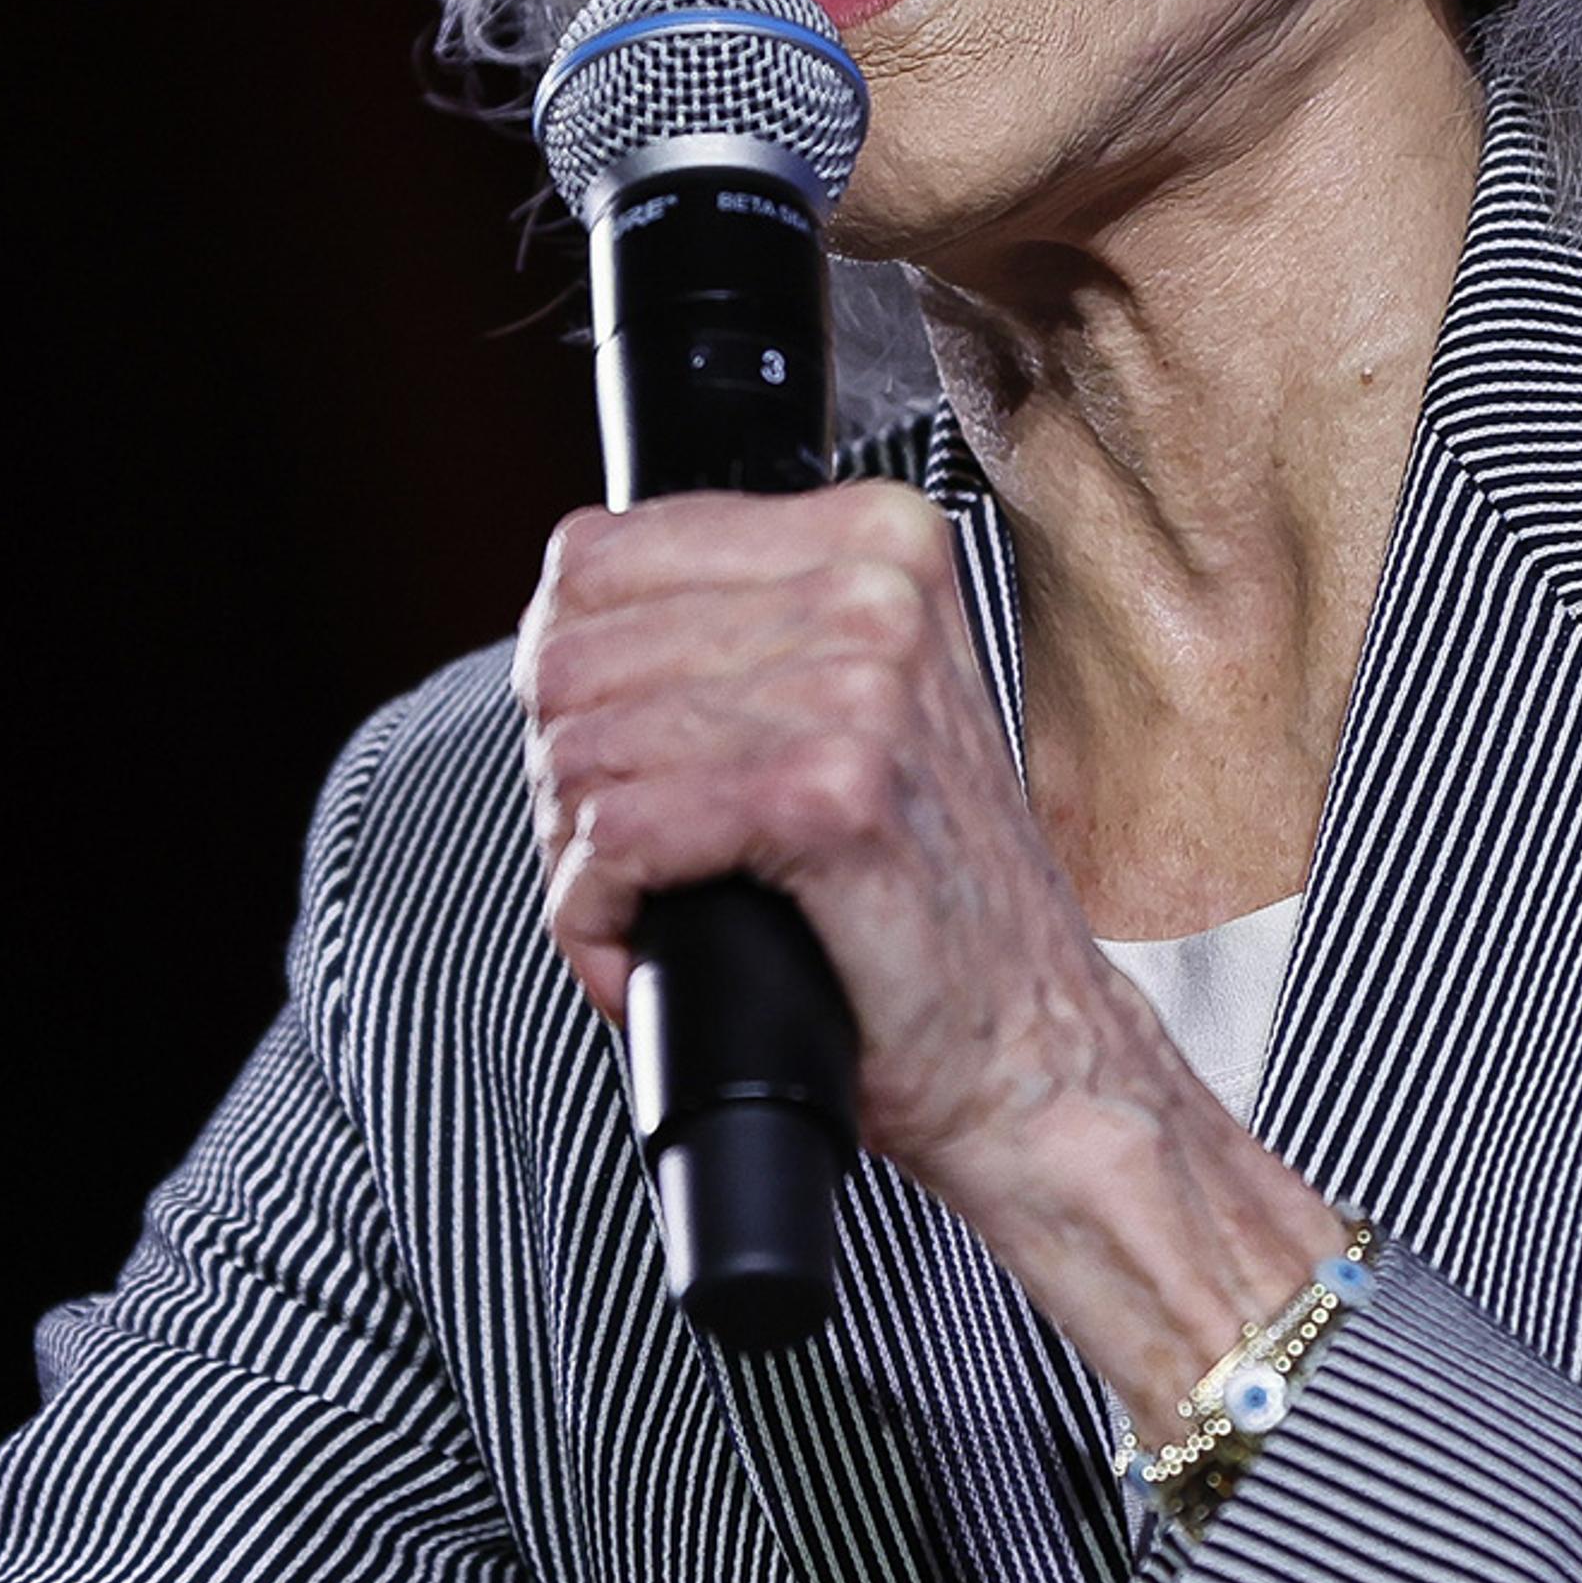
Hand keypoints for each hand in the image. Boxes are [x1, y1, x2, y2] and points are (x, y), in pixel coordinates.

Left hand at [516, 485, 1335, 1424]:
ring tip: (643, 908)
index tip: (613, 758)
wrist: (1027, 1046)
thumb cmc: (918, 895)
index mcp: (871, 537)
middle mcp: (873, 590)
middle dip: (562, 776)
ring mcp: (861, 687)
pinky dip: (596, 915)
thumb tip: (554, 622)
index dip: (564, 677)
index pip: (591, 557)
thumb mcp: (840, 706)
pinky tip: (639, 949)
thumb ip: (726, 632)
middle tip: (625, 860)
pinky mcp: (833, 798)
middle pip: (568, 657)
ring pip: (583, 748)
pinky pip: (618, 835)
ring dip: (577, 857)